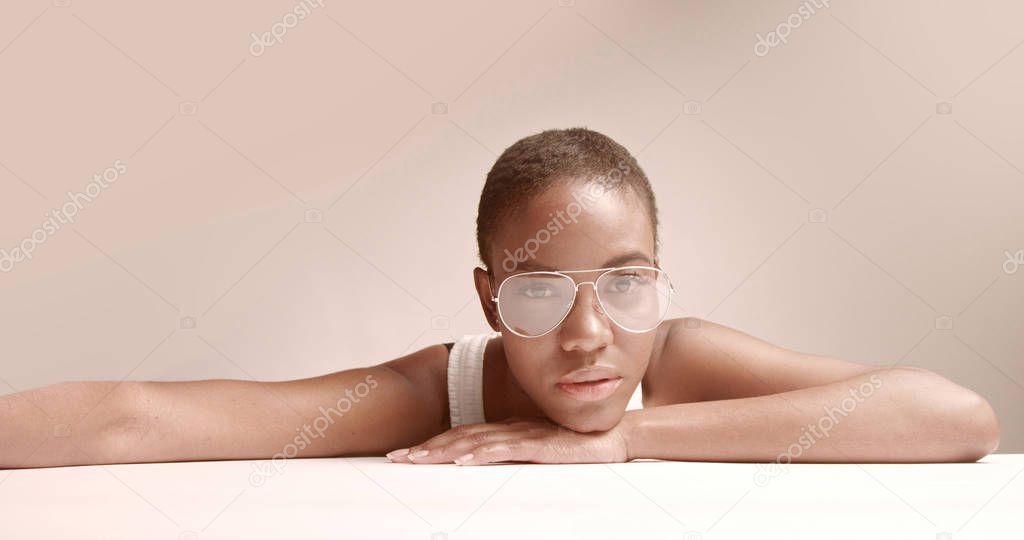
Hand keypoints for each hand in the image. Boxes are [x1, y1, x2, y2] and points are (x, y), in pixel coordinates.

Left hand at [386, 417, 629, 465]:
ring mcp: (523, 435)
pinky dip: (479, 454)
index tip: (406, 454)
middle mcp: (509, 429)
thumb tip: (485, 465)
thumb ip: (514, 454)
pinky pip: (504, 449)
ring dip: (442, 451)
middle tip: (397, 458)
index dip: (433, 443)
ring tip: (417, 459)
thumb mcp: (537, 451)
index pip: (462, 435)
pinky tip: (462, 460)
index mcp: (507, 430)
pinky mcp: (538, 445)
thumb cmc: (577, 447)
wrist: (613, 438)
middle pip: (460, 437)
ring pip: (474, 442)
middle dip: (426, 447)